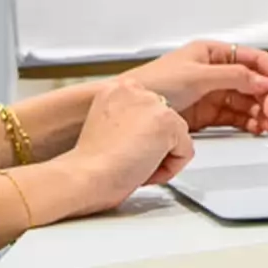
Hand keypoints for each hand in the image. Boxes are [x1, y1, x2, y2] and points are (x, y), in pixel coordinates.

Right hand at [38, 83, 193, 220]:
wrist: (82, 177)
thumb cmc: (88, 166)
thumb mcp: (106, 130)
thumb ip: (128, 123)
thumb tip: (145, 133)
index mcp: (116, 89)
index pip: (148, 111)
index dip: (139, 139)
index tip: (121, 150)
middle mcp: (134, 90)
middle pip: (165, 122)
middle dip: (153, 146)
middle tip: (128, 161)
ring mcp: (152, 104)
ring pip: (177, 137)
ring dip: (160, 158)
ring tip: (133, 166)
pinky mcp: (167, 122)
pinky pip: (186, 152)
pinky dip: (170, 169)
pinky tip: (143, 170)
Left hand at [114, 40, 267, 136]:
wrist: (131, 108)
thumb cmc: (154, 83)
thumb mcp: (197, 76)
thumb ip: (233, 77)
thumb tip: (262, 80)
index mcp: (213, 53)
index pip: (253, 60)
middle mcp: (215, 71)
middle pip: (254, 83)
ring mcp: (213, 93)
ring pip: (247, 101)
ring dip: (261, 112)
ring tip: (266, 125)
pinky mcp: (208, 113)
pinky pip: (236, 116)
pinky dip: (249, 122)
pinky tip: (256, 128)